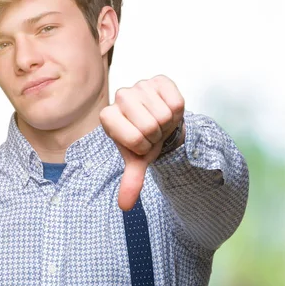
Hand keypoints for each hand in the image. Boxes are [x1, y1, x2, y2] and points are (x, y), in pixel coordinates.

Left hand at [99, 75, 184, 210]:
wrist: (160, 123)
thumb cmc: (144, 140)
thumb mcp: (138, 160)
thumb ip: (131, 181)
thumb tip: (125, 206)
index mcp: (108, 116)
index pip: (134, 139)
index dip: (144, 146)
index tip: (141, 143)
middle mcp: (120, 96)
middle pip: (150, 126)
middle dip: (157, 136)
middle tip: (153, 132)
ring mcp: (140, 85)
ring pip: (164, 114)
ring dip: (168, 124)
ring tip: (160, 121)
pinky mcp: (159, 79)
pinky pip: (176, 101)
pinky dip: (177, 110)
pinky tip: (168, 109)